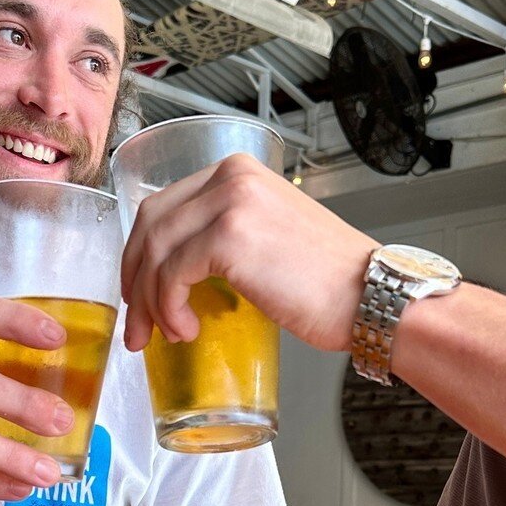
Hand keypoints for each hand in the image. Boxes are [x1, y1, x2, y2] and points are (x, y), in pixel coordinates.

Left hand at [120, 154, 374, 354]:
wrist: (370, 295)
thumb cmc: (327, 280)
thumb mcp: (267, 235)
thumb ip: (224, 233)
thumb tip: (173, 270)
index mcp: (237, 171)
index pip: (164, 206)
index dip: (140, 254)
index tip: (137, 293)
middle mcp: (230, 177)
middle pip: (151, 225)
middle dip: (134, 279)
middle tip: (136, 324)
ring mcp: (230, 203)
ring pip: (156, 251)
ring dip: (149, 301)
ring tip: (164, 334)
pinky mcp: (229, 237)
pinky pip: (173, 274)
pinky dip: (168, 307)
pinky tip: (185, 329)